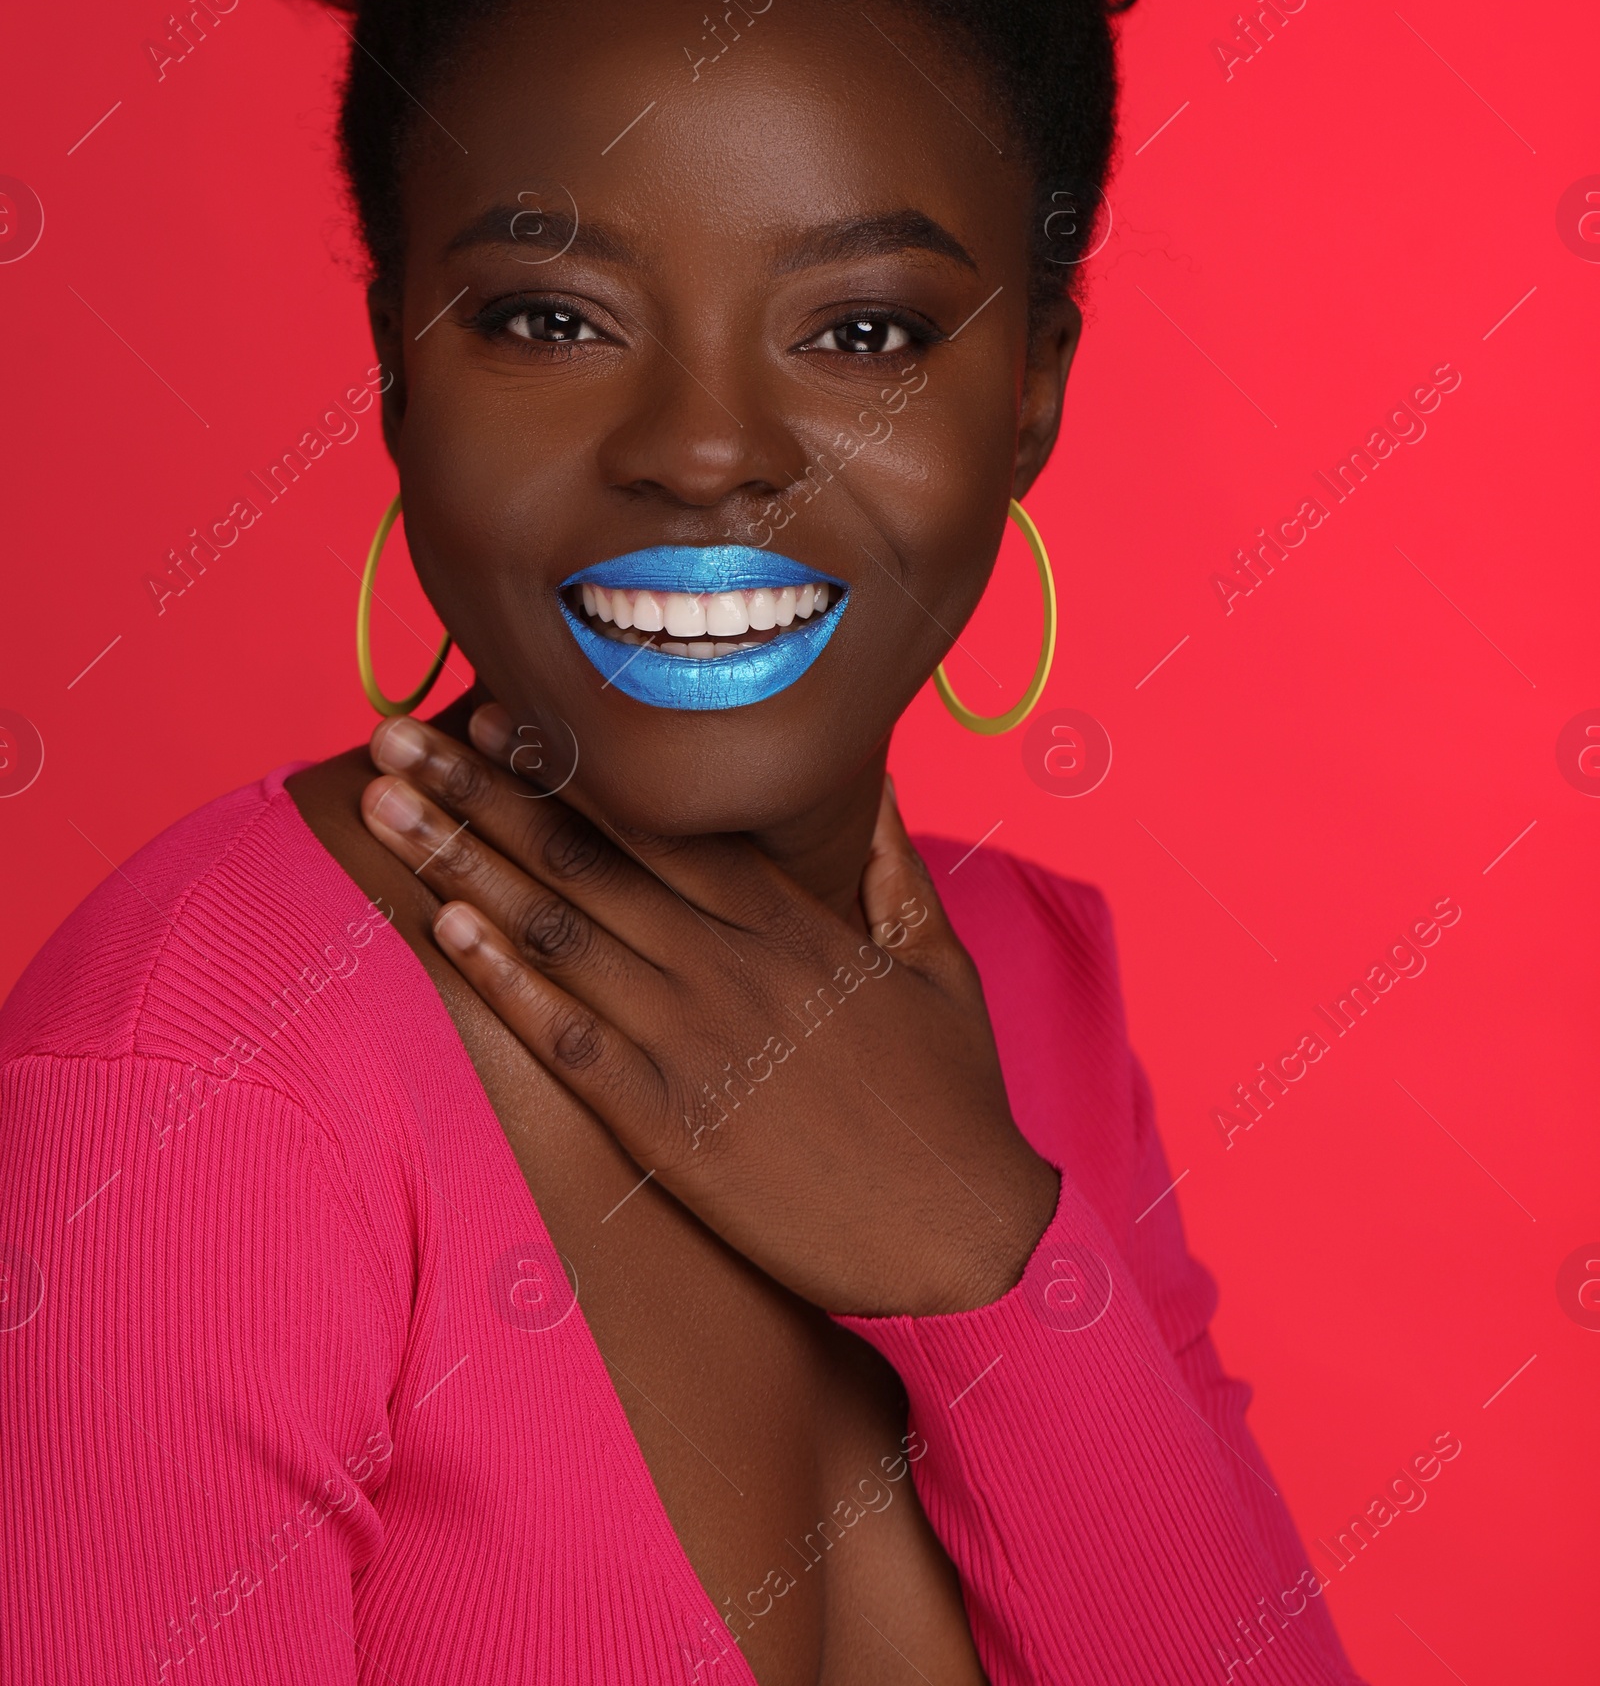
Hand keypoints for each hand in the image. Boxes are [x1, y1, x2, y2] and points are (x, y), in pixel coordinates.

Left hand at [359, 707, 1059, 1317]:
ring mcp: (696, 1039)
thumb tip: (873, 781)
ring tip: (384, 807)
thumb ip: (890, 865)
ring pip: (557, 929)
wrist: (968, 1231)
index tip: (485, 710)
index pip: (652, 817)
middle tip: (388, 735)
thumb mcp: (938, 960)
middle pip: (579, 856)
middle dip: (475, 789)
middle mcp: (729, 960)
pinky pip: (569, 1037)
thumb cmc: (955, 1099)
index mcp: (786, 918)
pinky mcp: (671, 1124)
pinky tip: (443, 927)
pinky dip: (503, 980)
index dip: (559, 764)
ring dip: (460, 862)